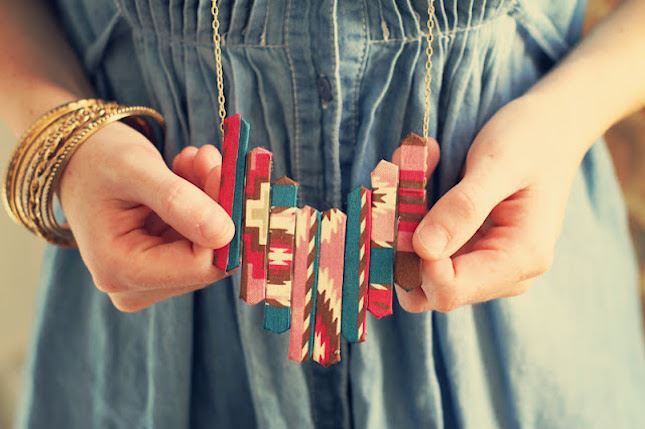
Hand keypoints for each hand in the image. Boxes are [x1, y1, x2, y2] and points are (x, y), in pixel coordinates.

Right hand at [59, 122, 233, 311]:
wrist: (79, 161)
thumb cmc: (97, 161)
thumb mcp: (134, 169)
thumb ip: (177, 200)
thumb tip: (224, 234)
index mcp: (120, 270)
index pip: (200, 265)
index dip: (221, 220)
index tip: (220, 171)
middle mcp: (135, 287)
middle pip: (207, 258)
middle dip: (215, 205)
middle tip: (205, 158)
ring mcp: (151, 281)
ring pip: (210, 247)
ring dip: (210, 198)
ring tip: (188, 161)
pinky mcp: (164, 267)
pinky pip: (203, 240)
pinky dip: (203, 203)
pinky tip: (185, 174)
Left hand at [396, 94, 589, 312]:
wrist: (552, 126)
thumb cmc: (532, 139)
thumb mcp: (498, 162)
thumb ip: (464, 206)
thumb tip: (424, 249)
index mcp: (519, 259)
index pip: (448, 290)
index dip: (413, 259)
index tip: (403, 209)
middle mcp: (501, 273)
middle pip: (426, 287)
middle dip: (402, 238)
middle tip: (403, 182)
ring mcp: (482, 265)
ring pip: (417, 267)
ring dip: (403, 221)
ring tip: (417, 167)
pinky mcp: (466, 250)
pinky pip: (422, 248)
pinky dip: (410, 213)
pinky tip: (423, 171)